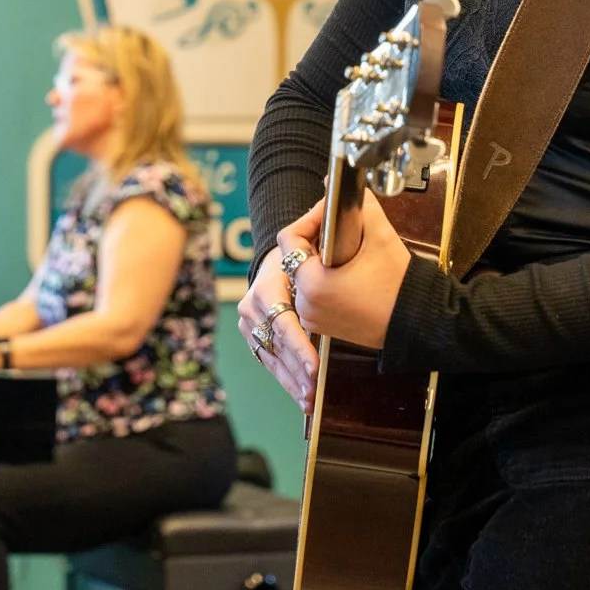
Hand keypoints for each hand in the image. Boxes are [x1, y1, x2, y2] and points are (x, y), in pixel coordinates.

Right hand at [237, 202, 321, 413]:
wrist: (285, 256)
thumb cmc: (309, 246)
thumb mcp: (319, 230)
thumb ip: (327, 217)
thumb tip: (337, 191)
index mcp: (268, 280)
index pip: (280, 316)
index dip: (298, 342)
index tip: (315, 364)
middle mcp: (253, 303)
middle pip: (274, 343)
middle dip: (295, 369)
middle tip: (314, 388)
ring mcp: (252, 324)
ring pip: (271, 357)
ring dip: (292, 380)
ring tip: (312, 398)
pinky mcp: (257, 338)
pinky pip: (271, 364)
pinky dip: (288, 382)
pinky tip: (305, 398)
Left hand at [290, 191, 410, 350]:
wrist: (417, 321)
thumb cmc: (399, 285)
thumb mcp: (380, 235)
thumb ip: (357, 204)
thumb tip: (334, 184)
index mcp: (312, 284)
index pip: (289, 238)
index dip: (308, 219)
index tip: (329, 214)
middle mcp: (306, 305)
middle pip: (295, 257)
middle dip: (315, 239)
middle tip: (341, 230)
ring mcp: (313, 318)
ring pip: (303, 275)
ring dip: (319, 259)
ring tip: (345, 250)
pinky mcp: (323, 325)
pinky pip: (313, 294)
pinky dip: (323, 279)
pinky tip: (346, 271)